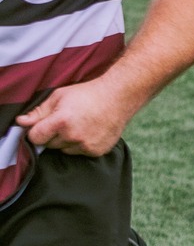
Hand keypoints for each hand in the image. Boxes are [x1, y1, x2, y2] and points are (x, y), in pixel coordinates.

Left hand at [18, 79, 136, 155]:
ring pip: (64, 150)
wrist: (119, 96)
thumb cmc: (88, 93)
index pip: (35, 137)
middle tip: (67, 121)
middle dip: (54, 135)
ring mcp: (86, 145)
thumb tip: (21, 123)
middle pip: (50, 144)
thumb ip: (38, 111)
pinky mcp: (97, 151)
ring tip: (80, 125)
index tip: (44, 125)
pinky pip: (80, 153)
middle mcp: (73, 136)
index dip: (37, 131)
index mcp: (61, 121)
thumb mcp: (60, 96)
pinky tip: (90, 131)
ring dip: (67, 141)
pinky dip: (81, 145)